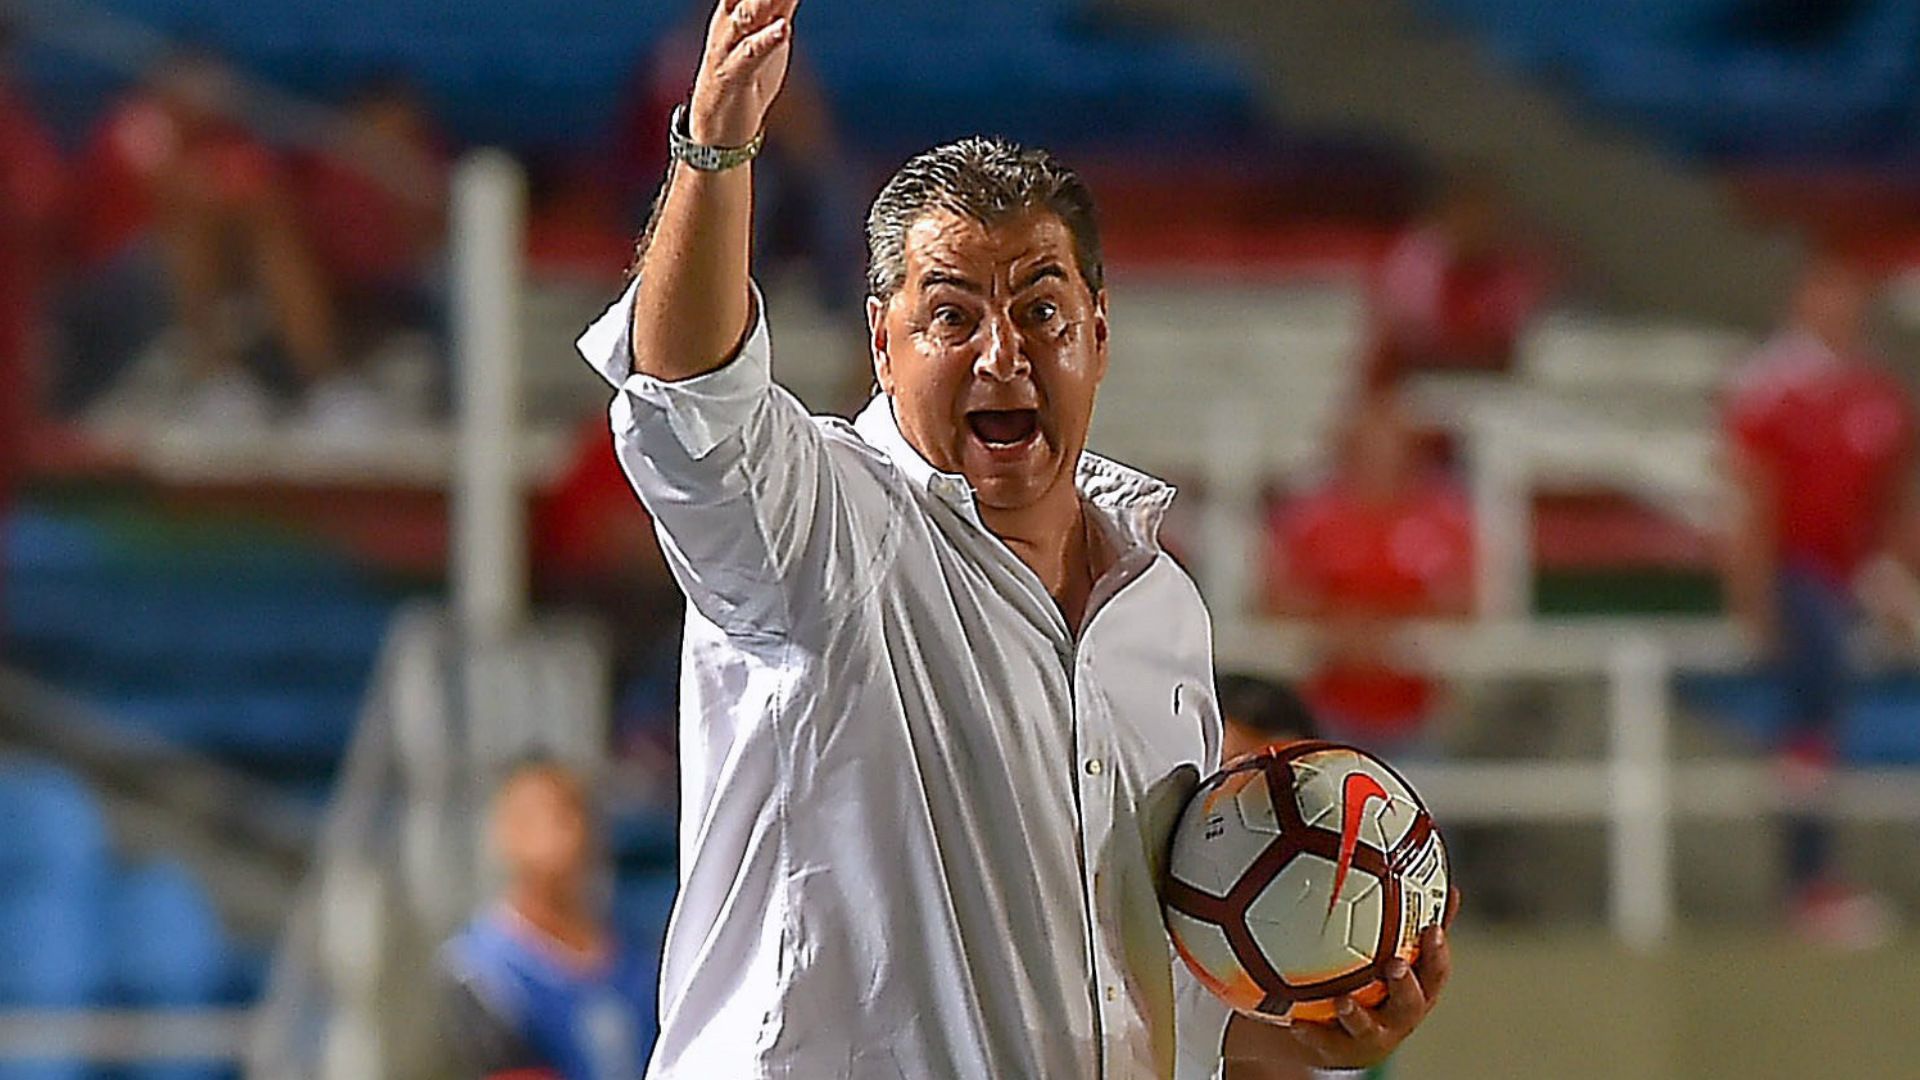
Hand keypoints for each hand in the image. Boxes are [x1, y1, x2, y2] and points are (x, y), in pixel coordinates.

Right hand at [688, 0, 800, 145]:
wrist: (720, 128)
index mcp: (736, 10)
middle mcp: (728, 23)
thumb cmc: (747, 77)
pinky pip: (748, 56)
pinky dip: (765, 41)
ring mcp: (727, 49)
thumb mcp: (769, 37)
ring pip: (745, 16)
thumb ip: (781, 7)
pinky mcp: (732, 77)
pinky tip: (783, 29)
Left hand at [1280, 899, 1455, 1069]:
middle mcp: (1398, 1016)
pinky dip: (1313, 1033)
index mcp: (1416, 991)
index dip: (1438, 953)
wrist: (1339, 1034)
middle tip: (1395, 964)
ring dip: (1357, 1015)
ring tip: (1343, 1000)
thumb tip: (1438, 883)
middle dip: (1405, 986)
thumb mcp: (1395, 955)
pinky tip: (1297, 1022)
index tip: (1432, 928)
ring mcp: (1370, 1036)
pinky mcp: (1339, 1050)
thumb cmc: (1373, 986)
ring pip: (1368, 1029)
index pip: (1435, 973)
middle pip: (1410, 1004)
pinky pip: (1325, 1043)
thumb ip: (1412, 922)